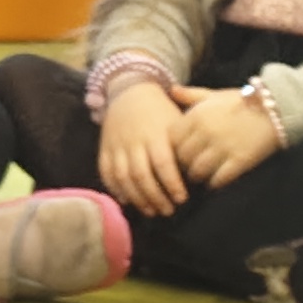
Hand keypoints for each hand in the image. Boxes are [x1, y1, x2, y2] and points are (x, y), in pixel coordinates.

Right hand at [98, 77, 189, 215]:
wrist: (130, 91)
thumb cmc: (161, 111)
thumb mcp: (177, 122)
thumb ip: (185, 146)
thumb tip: (198, 173)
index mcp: (155, 135)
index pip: (163, 164)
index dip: (172, 184)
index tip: (181, 198)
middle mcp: (134, 141)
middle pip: (142, 176)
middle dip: (156, 197)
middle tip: (168, 211)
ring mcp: (116, 145)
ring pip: (124, 178)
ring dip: (137, 198)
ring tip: (151, 211)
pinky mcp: (104, 148)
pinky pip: (106, 172)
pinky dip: (115, 189)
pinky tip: (128, 200)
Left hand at [172, 84, 279, 190]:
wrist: (275, 108)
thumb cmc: (242, 101)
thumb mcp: (214, 94)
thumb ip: (192, 95)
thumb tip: (172, 91)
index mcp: (198, 115)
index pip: (172, 139)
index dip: (173, 148)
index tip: (179, 152)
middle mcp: (207, 132)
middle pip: (183, 158)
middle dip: (184, 165)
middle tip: (189, 168)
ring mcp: (223, 147)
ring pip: (198, 171)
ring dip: (198, 177)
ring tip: (202, 176)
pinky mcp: (239, 161)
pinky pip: (218, 179)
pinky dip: (214, 184)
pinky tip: (216, 182)